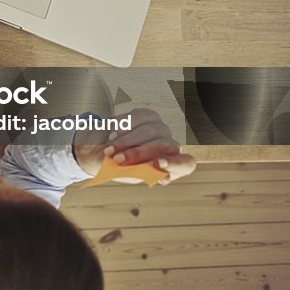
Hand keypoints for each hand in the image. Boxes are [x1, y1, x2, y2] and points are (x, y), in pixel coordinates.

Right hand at [73, 107, 195, 184]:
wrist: (103, 152)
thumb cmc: (118, 168)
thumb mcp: (126, 174)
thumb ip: (136, 172)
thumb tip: (145, 169)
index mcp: (172, 166)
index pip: (186, 164)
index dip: (176, 163)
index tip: (158, 164)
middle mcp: (170, 145)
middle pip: (164, 145)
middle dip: (138, 152)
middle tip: (117, 159)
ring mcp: (160, 129)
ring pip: (150, 130)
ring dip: (126, 141)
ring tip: (109, 149)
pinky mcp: (147, 115)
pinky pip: (138, 116)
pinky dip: (122, 126)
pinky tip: (111, 134)